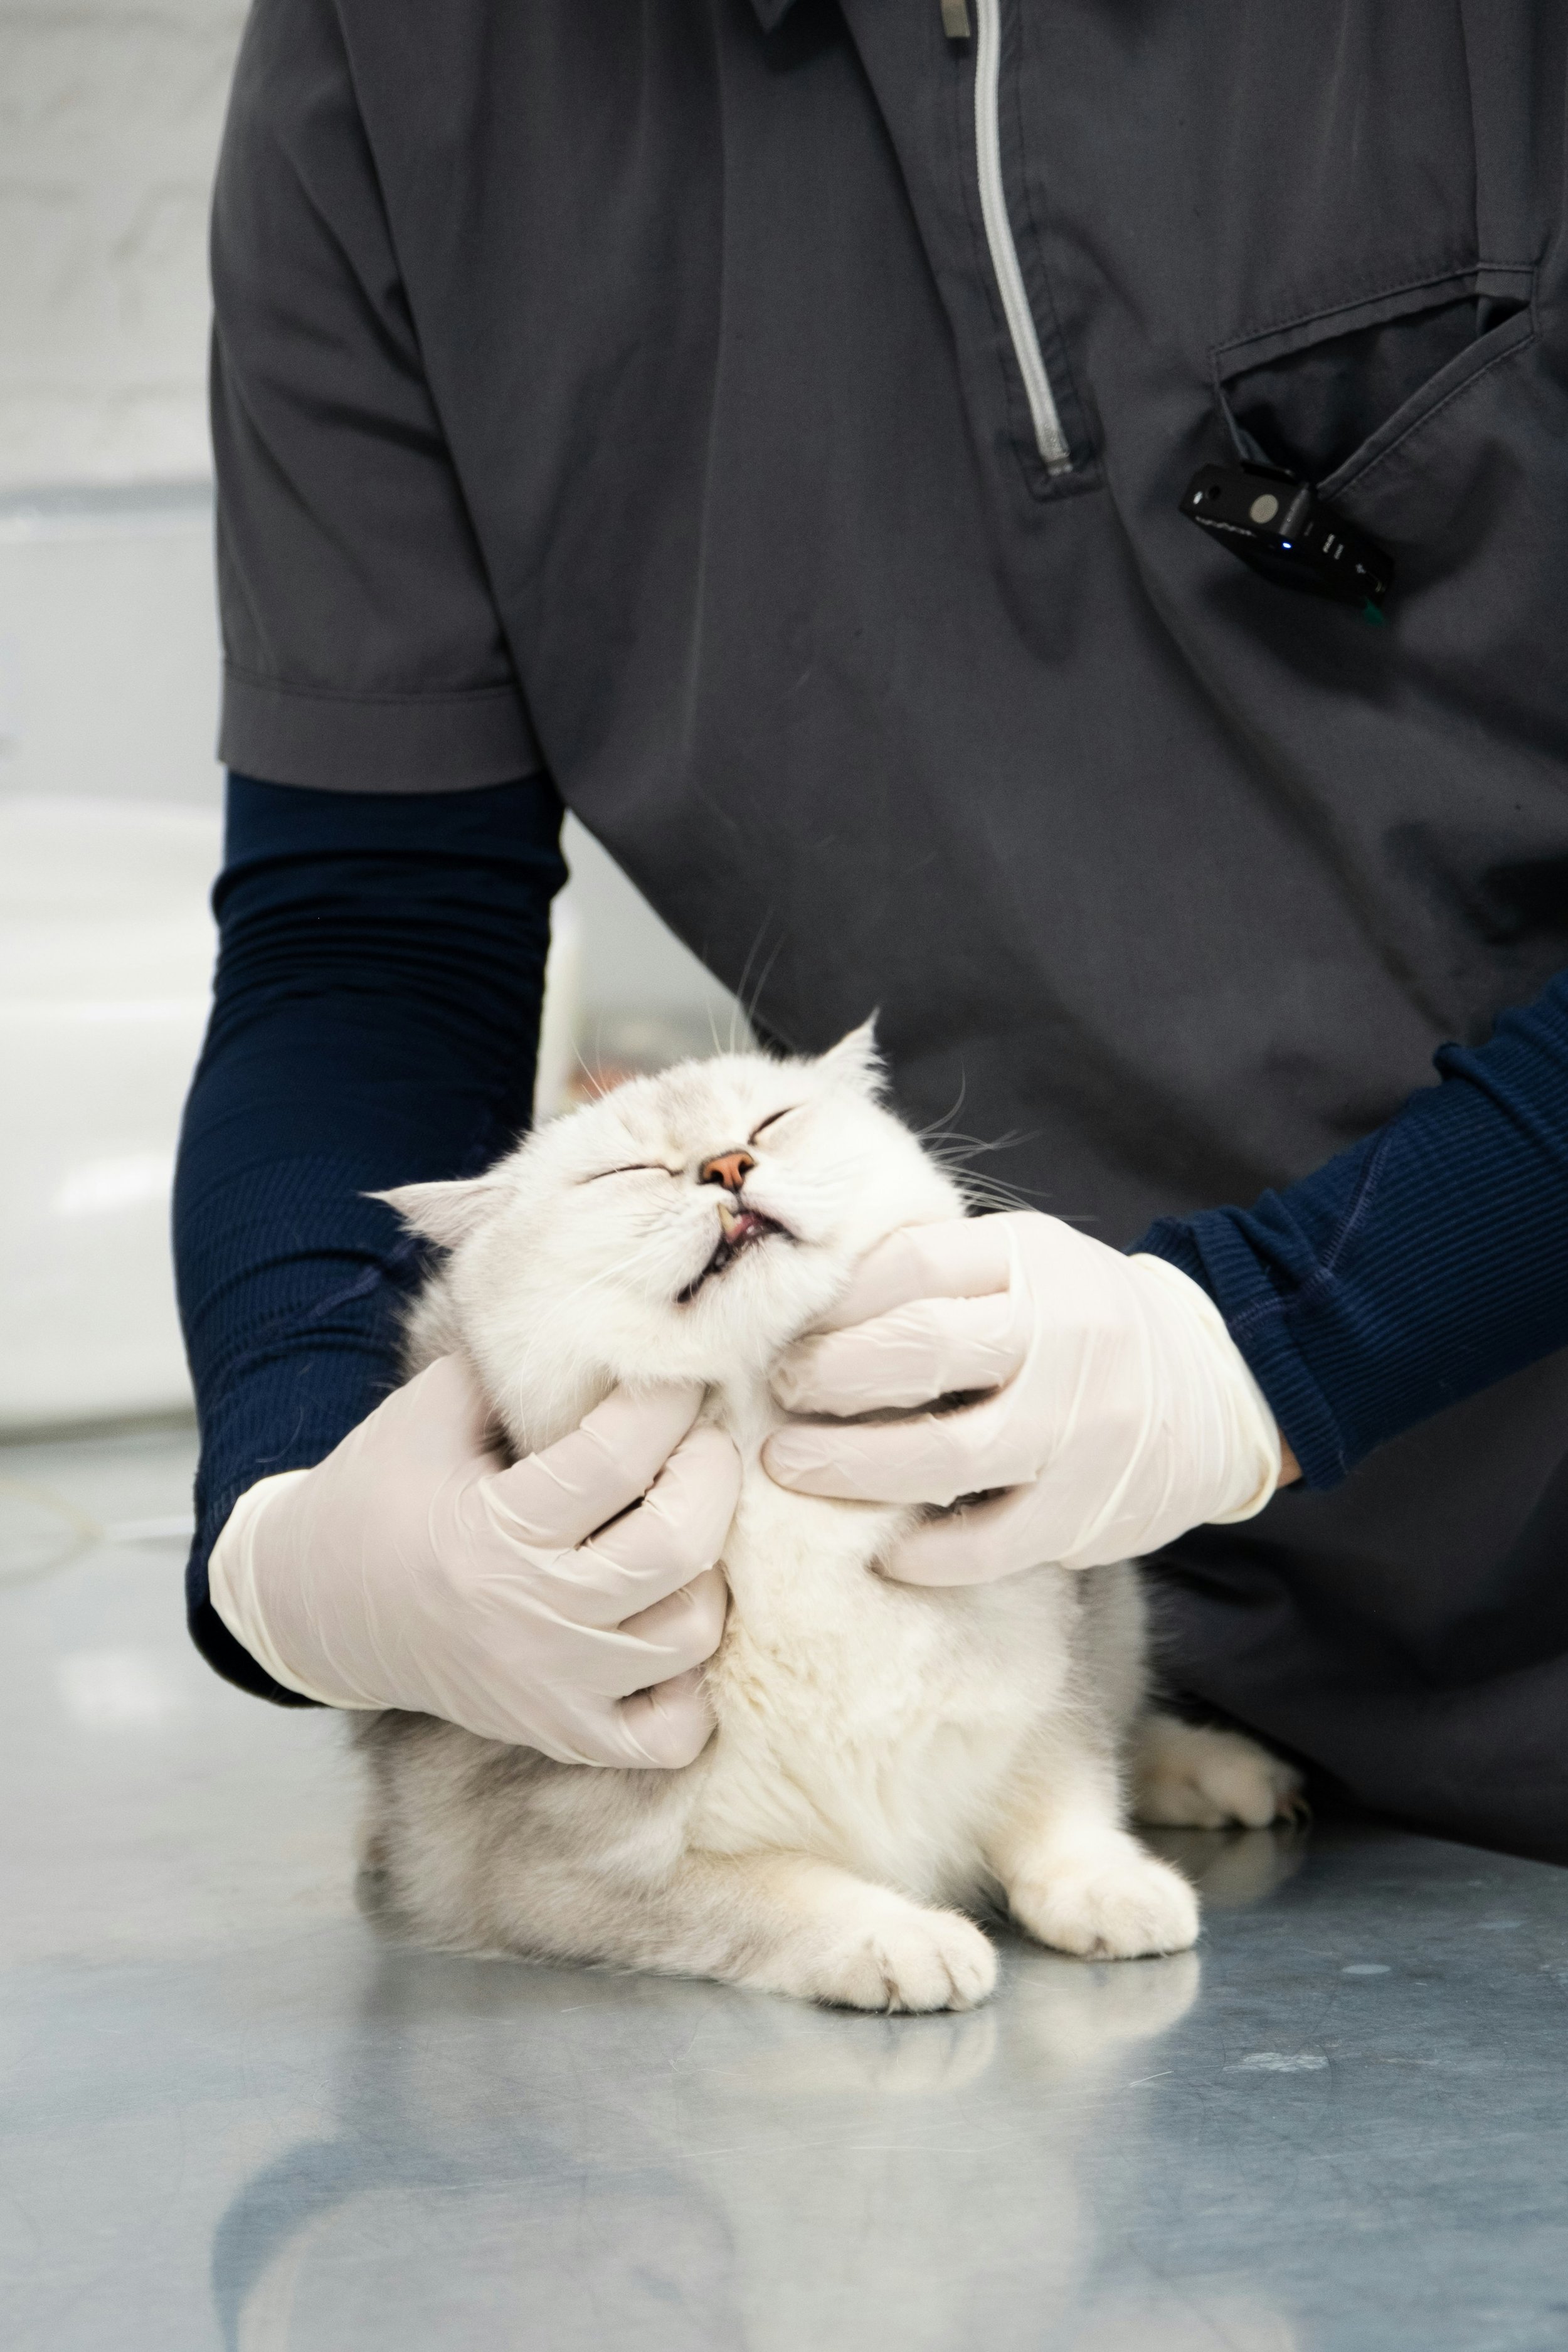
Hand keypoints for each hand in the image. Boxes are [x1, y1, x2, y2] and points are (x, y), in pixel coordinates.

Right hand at [208, 1356, 739, 1765]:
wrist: (314, 1610)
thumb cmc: (378, 1495)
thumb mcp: (428, 1414)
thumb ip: (511, 1366)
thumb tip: (610, 1315)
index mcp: (492, 1532)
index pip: (618, 1457)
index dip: (666, 1401)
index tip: (681, 1371)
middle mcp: (530, 1618)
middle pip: (676, 1547)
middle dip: (713, 1475)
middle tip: (707, 1439)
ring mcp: (552, 1689)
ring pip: (689, 1634)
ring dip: (711, 1571)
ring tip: (690, 1523)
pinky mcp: (563, 1734)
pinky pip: (670, 1734)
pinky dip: (693, 1686)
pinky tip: (672, 1623)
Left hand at [763, 1213, 1280, 1583]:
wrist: (1216, 1390)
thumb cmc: (1083, 1321)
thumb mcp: (1025, 1262)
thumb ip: (939, 1270)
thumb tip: (808, 1299)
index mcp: (1033, 1261)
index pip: (915, 1264)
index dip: (835, 1299)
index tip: (784, 1326)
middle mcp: (1060, 1336)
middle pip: (920, 1350)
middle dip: (828, 1377)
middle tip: (777, 1394)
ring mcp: (1079, 1427)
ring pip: (947, 1453)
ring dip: (852, 1466)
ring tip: (790, 1466)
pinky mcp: (1087, 1510)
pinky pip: (991, 1542)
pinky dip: (927, 1552)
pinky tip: (882, 1550)